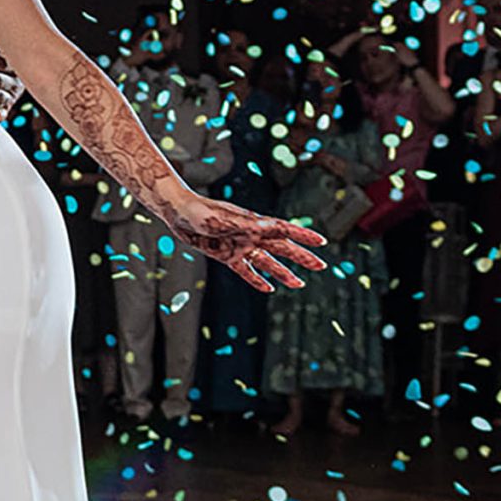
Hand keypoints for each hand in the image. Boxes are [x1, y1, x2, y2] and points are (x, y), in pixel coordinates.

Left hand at [170, 196, 327, 291]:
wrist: (179, 213)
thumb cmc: (201, 212)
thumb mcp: (223, 219)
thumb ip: (246, 225)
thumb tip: (268, 227)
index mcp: (254, 223)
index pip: (285, 230)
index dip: (303, 235)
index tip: (321, 241)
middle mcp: (251, 235)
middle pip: (282, 248)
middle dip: (301, 257)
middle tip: (320, 266)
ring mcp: (240, 246)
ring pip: (267, 262)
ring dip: (283, 273)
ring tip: (299, 284)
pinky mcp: (227, 256)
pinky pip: (246, 271)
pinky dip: (257, 280)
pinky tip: (269, 288)